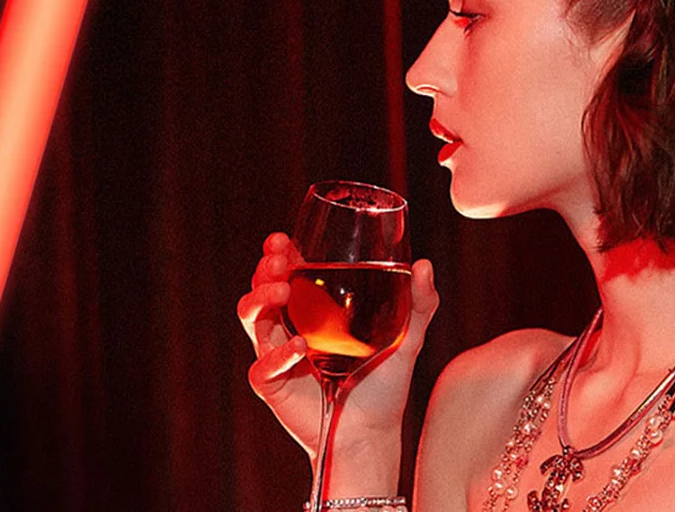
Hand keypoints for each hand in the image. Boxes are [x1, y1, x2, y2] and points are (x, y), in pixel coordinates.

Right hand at [237, 232, 439, 466]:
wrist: (373, 436)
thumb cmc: (384, 386)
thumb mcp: (407, 338)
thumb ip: (419, 303)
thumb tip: (424, 264)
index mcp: (312, 311)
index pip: (286, 273)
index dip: (279, 254)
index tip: (283, 239)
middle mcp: (289, 328)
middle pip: (260, 288)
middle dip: (264, 269)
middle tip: (279, 259)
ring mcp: (278, 356)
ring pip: (250, 317)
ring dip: (260, 298)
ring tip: (281, 291)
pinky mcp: (273, 386)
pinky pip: (262, 366)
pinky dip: (278, 355)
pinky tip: (300, 348)